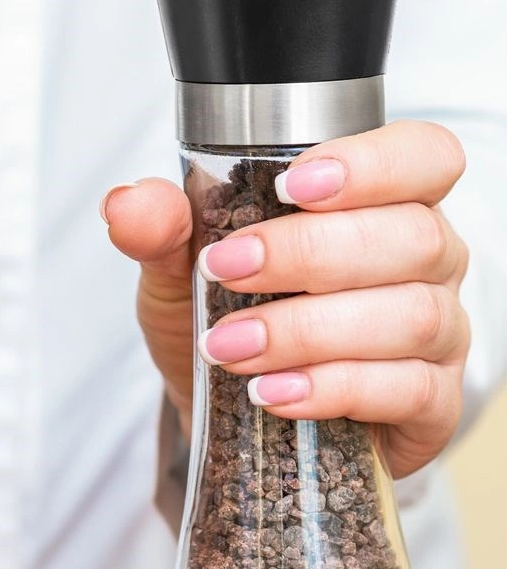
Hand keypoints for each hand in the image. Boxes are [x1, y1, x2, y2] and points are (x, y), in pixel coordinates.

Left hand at [103, 120, 468, 478]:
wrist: (226, 410)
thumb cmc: (223, 320)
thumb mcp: (179, 272)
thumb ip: (159, 230)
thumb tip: (130, 204)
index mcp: (380, 205)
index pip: (423, 157)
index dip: (373, 165)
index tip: (291, 187)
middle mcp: (426, 261)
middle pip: (412, 237)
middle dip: (309, 253)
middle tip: (228, 271)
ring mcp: (439, 335)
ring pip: (412, 316)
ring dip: (309, 330)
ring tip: (231, 347)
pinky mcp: (431, 404)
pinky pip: (409, 390)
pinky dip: (333, 388)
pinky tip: (274, 393)